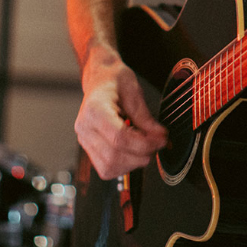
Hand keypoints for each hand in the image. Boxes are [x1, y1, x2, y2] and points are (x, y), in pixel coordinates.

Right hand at [74, 44, 167, 180]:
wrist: (100, 79)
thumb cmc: (115, 81)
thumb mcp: (134, 92)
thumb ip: (145, 117)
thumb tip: (160, 136)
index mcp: (95, 109)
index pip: (118, 137)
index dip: (144, 143)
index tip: (161, 139)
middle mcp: (85, 127)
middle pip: (114, 156)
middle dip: (141, 155)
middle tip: (157, 144)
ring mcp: (84, 139)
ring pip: (108, 167)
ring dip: (133, 163)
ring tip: (145, 148)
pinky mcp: (88, 147)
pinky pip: (105, 168)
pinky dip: (123, 166)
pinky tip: (133, 152)